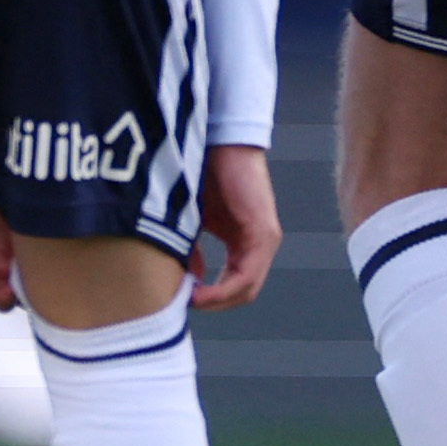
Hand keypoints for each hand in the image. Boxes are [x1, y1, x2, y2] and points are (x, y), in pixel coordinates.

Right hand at [192, 143, 281, 309]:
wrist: (221, 141)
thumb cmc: (206, 173)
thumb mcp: (195, 221)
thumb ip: (193, 250)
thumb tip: (188, 280)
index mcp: (245, 243)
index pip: (234, 286)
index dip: (209, 298)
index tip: (180, 299)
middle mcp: (261, 246)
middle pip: (242, 293)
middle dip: (212, 304)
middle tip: (182, 303)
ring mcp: (266, 241)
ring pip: (246, 289)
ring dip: (216, 300)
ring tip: (188, 299)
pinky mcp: (263, 234)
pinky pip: (246, 275)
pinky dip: (222, 289)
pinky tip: (198, 290)